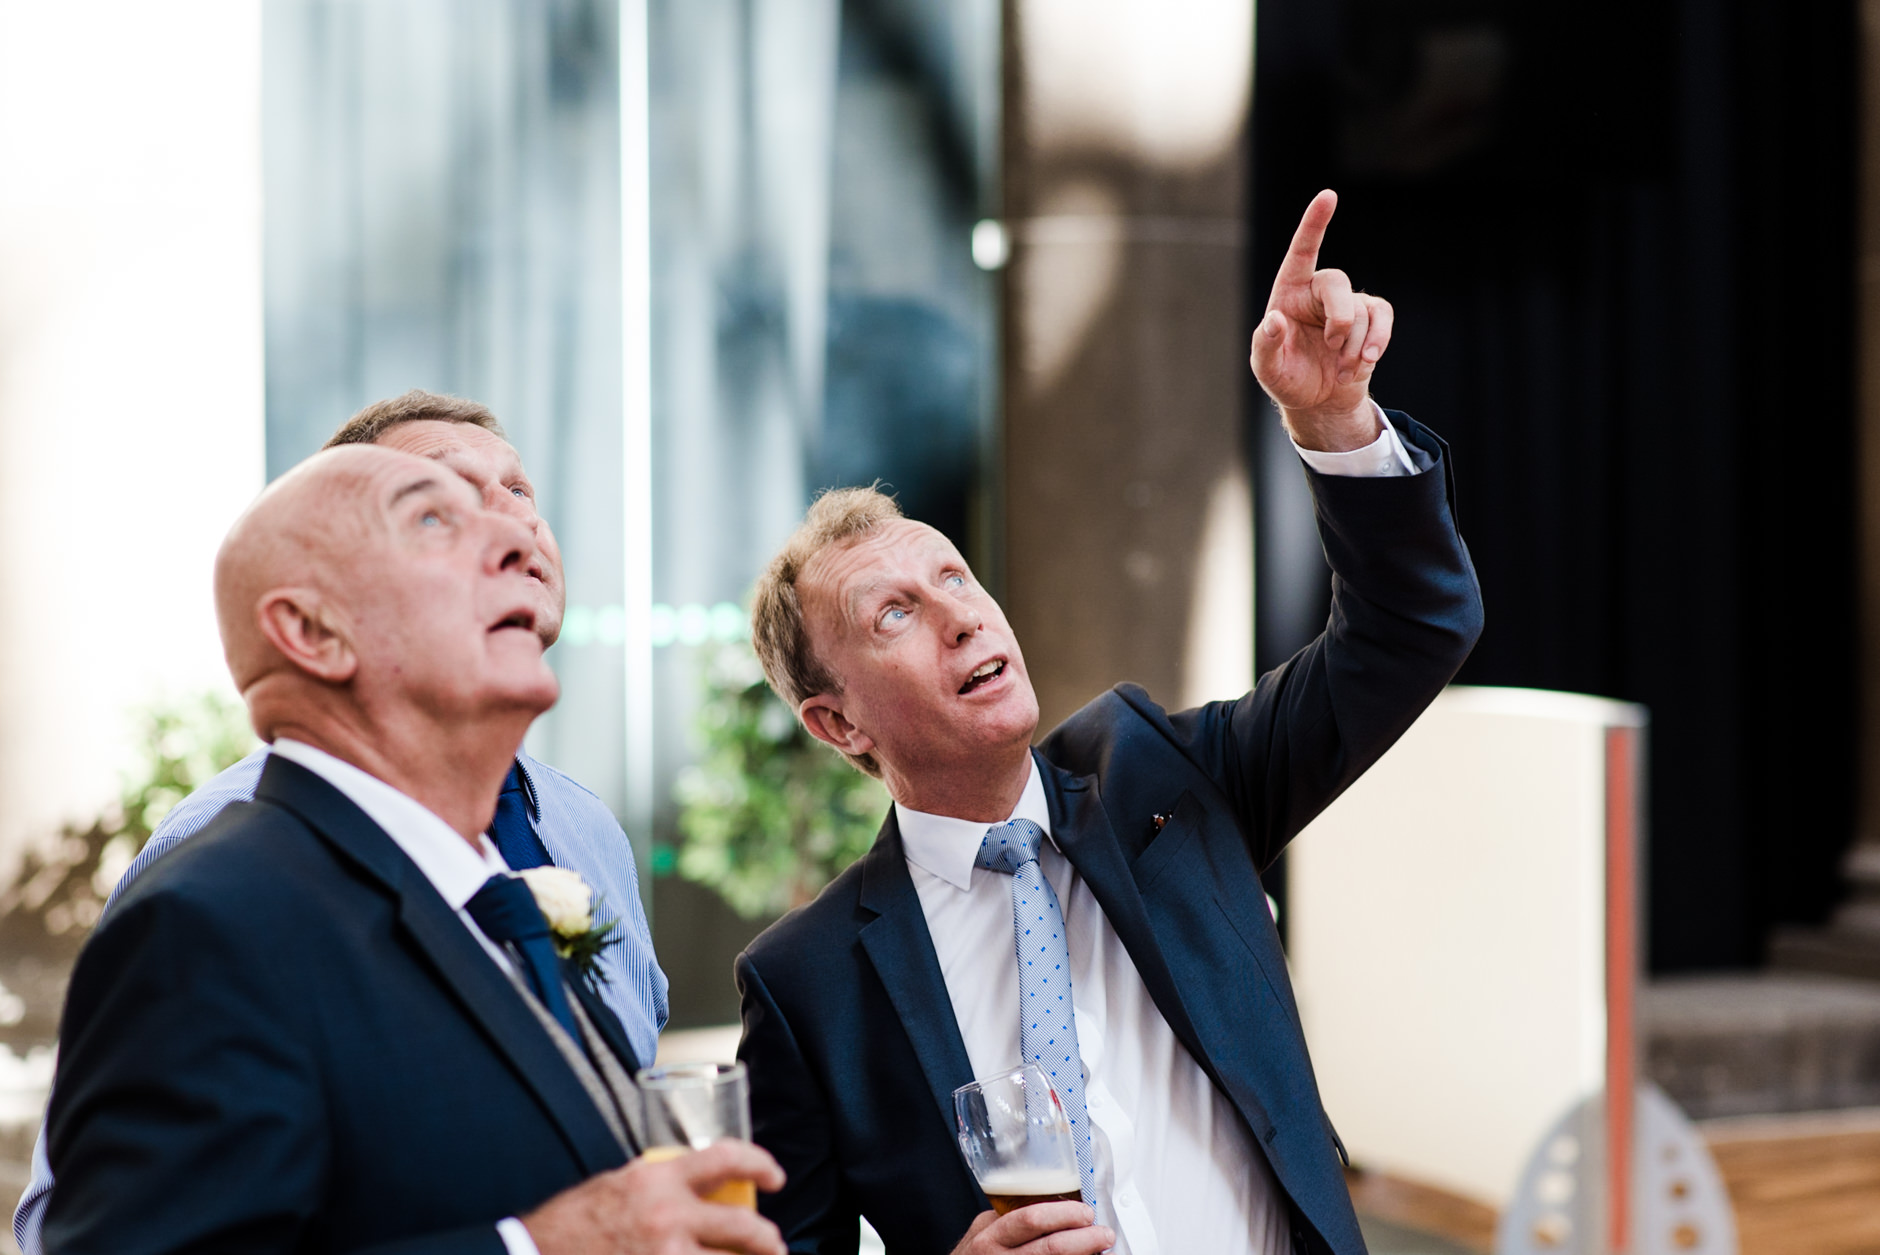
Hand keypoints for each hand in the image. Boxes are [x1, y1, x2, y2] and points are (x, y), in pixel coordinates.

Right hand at [521, 1140, 787, 1254]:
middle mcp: (668, 1218)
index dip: (760, 1163)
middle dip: (768, 1241)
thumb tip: (695, 1187)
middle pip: (743, 1227)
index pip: (725, 1158)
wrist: (536, 1252)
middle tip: (776, 1247)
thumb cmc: (574, 1222)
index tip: (776, 1177)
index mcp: (658, 1181)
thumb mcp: (619, 1185)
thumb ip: (660, 1184)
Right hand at [947, 1203, 1114, 1254]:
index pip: (1031, 1220)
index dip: (1064, 1216)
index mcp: (990, 1236)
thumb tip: (1052, 1204)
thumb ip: (1010, 1218)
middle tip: (1103, 1234)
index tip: (1086, 1213)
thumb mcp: (984, 1230)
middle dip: (1084, 1240)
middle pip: (1050, 1249)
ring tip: (1100, 1251)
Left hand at [1249, 189, 1392, 452]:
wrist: (1318, 401)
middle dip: (1341, 318)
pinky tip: (1363, 363)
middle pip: (1337, 283)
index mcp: (1288, 293)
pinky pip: (1382, 317)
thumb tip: (1275, 320)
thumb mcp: (1267, 368)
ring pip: (1362, 309)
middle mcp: (1317, 292)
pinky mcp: (1370, 319)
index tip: (1328, 196)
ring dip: (1354, 345)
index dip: (1314, 224)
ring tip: (1342, 368)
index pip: (1301, 252)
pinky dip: (1376, 342)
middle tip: (1332, 346)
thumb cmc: (1287, 378)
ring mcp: (1347, 303)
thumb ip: (1265, 345)